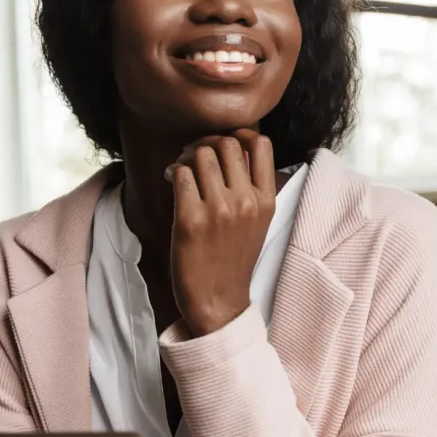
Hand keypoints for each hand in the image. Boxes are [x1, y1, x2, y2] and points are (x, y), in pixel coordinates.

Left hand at [167, 129, 275, 336]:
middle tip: (194, 157)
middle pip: (226, 143)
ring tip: (181, 170)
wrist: (218, 302)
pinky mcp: (191, 220)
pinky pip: (180, 173)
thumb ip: (251, 187)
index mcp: (266, 200)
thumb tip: (230, 148)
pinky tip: (170, 180)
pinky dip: (172, 171)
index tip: (223, 145)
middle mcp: (246, 202)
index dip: (238, 135)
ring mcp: (219, 210)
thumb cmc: (233, 259)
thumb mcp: (257, 222)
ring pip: (201, 154)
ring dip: (187, 156)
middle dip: (206, 143)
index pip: (260, 143)